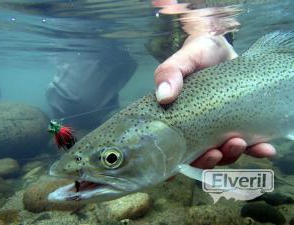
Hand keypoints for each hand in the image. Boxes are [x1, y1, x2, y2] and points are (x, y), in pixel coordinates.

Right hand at [154, 34, 275, 168]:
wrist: (223, 46)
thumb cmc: (198, 54)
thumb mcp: (183, 60)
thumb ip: (169, 73)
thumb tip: (163, 96)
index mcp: (178, 119)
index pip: (172, 147)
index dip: (172, 163)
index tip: (177, 170)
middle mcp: (198, 128)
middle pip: (200, 156)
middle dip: (209, 161)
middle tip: (216, 152)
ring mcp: (220, 127)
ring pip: (224, 154)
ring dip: (231, 156)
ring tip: (239, 143)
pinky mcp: (240, 123)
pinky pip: (250, 144)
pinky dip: (257, 150)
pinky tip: (265, 150)